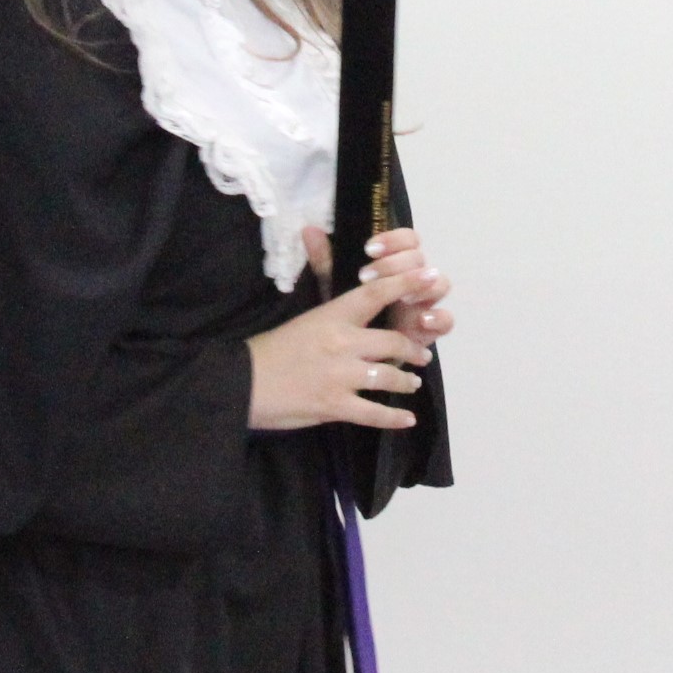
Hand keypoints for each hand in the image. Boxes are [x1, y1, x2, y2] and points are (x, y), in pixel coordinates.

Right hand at [247, 262, 434, 431]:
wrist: (240, 383)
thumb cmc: (269, 349)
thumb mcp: (301, 318)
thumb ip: (326, 299)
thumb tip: (327, 252)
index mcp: (331, 316)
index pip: (376, 294)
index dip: (407, 285)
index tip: (432, 278)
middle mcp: (341, 343)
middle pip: (393, 342)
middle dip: (414, 350)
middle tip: (422, 355)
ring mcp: (340, 377)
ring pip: (389, 378)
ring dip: (406, 381)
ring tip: (412, 383)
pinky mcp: (334, 406)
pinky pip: (374, 414)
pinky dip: (394, 418)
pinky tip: (407, 419)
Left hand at [302, 225, 454, 365]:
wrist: (350, 358)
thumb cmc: (345, 320)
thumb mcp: (331, 290)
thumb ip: (325, 263)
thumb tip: (309, 231)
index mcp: (394, 266)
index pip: (406, 241)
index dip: (393, 240)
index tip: (368, 249)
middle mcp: (413, 282)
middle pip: (419, 260)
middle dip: (396, 265)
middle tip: (368, 277)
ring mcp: (424, 305)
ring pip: (439, 285)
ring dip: (420, 287)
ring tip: (400, 297)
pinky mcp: (429, 332)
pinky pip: (446, 321)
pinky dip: (438, 319)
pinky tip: (421, 321)